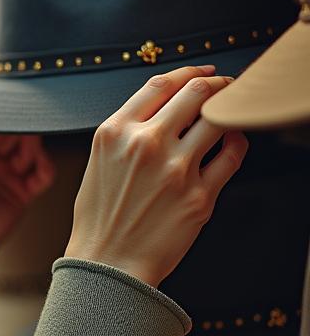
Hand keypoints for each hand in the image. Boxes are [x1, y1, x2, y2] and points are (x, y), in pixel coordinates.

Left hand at [0, 85, 55, 304]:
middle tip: (1, 145)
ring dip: (29, 149)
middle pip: (17, 127)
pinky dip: (44, 167)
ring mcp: (7, 174)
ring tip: (14, 164)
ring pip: (34, 146)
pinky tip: (30, 171)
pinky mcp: (22, 194)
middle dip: (16, 131)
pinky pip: (46, 173)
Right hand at [65, 64, 247, 287]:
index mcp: (114, 132)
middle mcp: (145, 144)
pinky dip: (238, 142)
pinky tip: (234, 142)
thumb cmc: (100, 217)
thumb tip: (164, 110)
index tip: (203, 71)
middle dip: (217, 83)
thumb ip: (127, 132)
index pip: (160, 84)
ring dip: (230, 110)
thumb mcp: (98, 162)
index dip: (188, 71)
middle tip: (227, 85)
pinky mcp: (199, 196)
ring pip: (218, 120)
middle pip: (195, 92)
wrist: (107, 264)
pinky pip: (232, 155)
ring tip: (233, 111)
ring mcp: (175, 169)